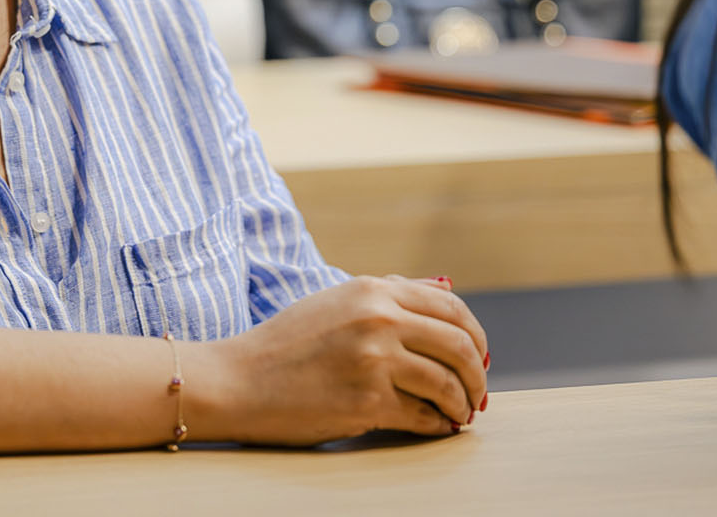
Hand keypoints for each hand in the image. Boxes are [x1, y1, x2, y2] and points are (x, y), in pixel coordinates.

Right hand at [203, 274, 488, 444]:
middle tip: (477, 393)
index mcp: (373, 290)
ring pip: (448, 384)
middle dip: (477, 374)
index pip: (451, 307)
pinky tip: (436, 427)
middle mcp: (378, 318)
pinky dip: (438, 426)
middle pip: (460, 345)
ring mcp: (374, 360)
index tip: (478, 355)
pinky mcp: (367, 401)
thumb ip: (386, 296)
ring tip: (459, 414)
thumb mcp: (335, 302)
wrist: (237, 380)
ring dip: (462, 404)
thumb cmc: (285, 344)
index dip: (475, 335)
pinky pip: (423, 417)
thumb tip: (444, 290)